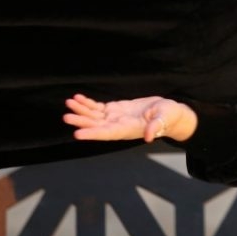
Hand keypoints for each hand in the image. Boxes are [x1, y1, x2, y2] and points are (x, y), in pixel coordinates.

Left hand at [63, 93, 196, 142]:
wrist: (170, 113)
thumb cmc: (169, 116)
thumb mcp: (165, 118)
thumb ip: (156, 126)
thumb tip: (149, 137)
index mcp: (129, 129)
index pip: (107, 133)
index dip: (92, 134)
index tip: (77, 134)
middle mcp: (118, 125)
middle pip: (96, 125)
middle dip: (81, 121)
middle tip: (66, 116)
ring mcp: (116, 118)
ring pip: (94, 116)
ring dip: (81, 110)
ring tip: (69, 103)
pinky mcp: (116, 109)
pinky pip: (98, 108)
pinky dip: (88, 104)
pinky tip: (78, 98)